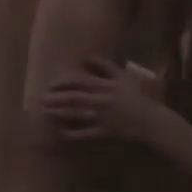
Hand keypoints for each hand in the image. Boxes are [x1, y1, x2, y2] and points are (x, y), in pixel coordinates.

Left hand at [43, 57, 158, 142]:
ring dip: (58, 113)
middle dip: (55, 98)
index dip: (62, 82)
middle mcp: (100, 100)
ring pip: (75, 114)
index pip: (79, 81)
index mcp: (105, 86)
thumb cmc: (137, 97)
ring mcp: (101, 117)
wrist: (150, 120)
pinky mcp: (103, 132)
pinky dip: (71, 133)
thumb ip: (105, 67)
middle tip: (41, 99)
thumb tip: (87, 57)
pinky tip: (60, 132)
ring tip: (45, 112)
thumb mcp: (123, 77)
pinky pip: (84, 133)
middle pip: (73, 98)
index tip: (51, 84)